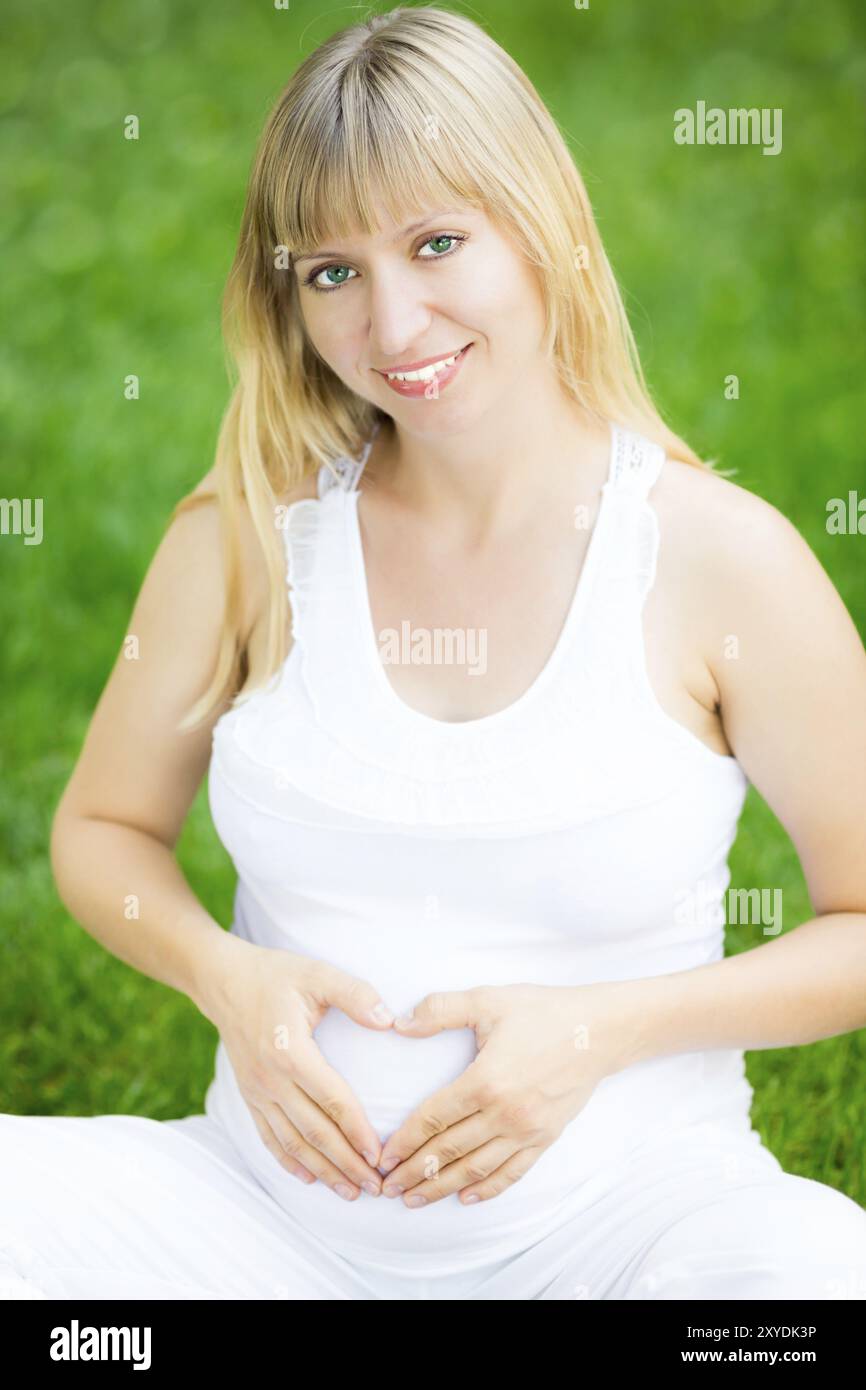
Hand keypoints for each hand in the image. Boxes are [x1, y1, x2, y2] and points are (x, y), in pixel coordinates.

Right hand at [198, 933, 396, 1200]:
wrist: (224, 981)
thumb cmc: (277, 975)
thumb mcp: (318, 974)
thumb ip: (355, 994)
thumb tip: (389, 1020)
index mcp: (290, 1051)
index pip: (332, 1100)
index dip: (357, 1131)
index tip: (380, 1155)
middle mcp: (271, 1079)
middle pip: (314, 1132)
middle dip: (346, 1164)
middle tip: (376, 1187)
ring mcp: (257, 1091)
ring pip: (292, 1143)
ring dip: (322, 1171)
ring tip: (350, 1191)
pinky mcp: (249, 1095)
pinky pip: (268, 1137)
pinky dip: (289, 1162)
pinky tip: (309, 1178)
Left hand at [377, 981, 641, 1206]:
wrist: (600, 1030)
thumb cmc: (543, 1012)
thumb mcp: (489, 999)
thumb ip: (441, 1010)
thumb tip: (399, 1023)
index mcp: (485, 1080)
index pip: (434, 1118)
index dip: (406, 1141)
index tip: (384, 1158)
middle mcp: (505, 1113)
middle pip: (450, 1151)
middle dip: (415, 1172)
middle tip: (388, 1189)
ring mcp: (527, 1130)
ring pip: (477, 1169)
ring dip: (443, 1187)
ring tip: (416, 1200)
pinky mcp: (547, 1138)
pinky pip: (512, 1172)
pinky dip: (488, 1189)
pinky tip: (467, 1197)